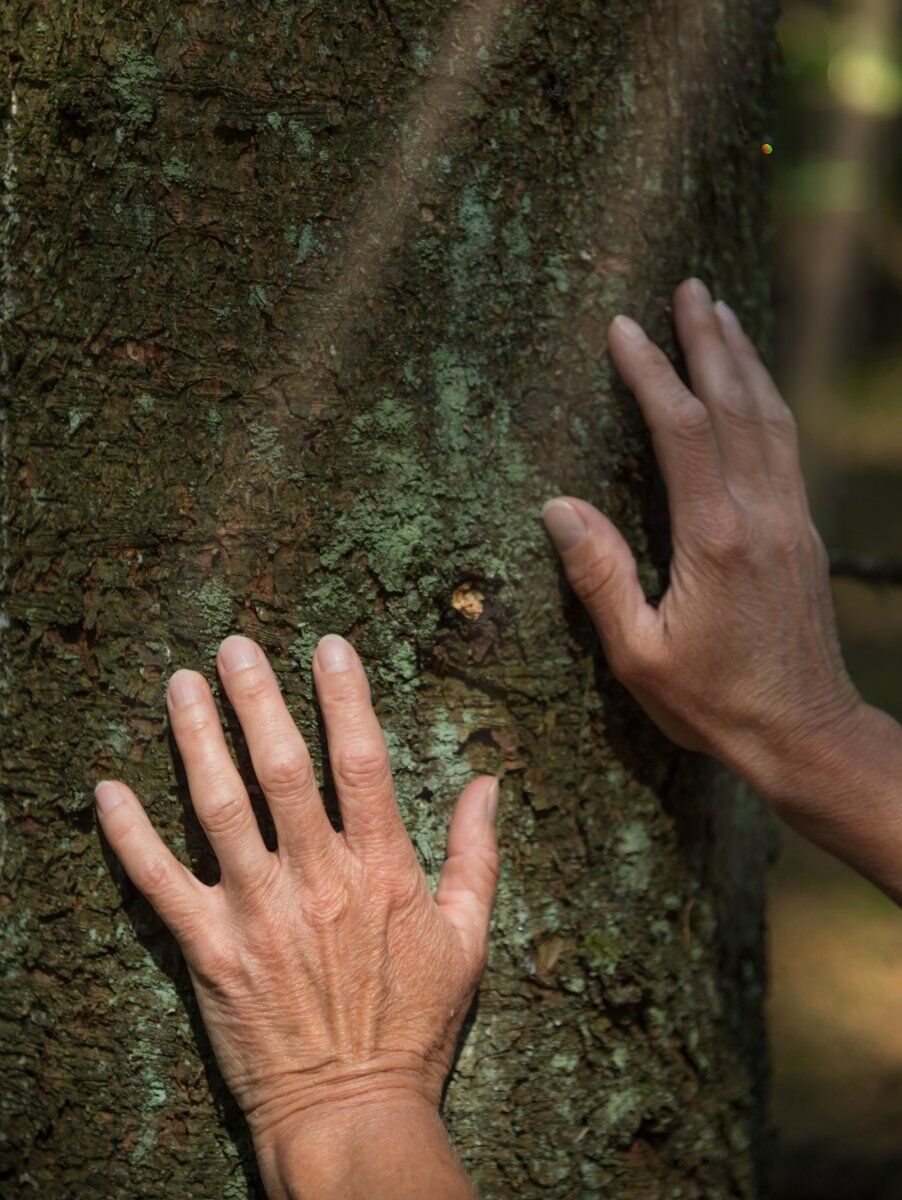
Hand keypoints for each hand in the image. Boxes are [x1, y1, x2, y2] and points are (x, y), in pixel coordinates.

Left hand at [95, 634, 498, 1198]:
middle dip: (256, 699)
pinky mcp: (210, 951)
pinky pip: (160, 883)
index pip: (361, 762)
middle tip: (234, 646)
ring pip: (218, 808)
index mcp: (381, 871)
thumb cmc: (415, 1027)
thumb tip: (488, 783)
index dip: (345, 697)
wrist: (353, 1113)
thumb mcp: (468, 940)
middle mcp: (316, 880)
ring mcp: (257, 914)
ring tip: (179, 684)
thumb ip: (477, 856)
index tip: (327, 647)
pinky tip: (107, 789)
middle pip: (280, 770)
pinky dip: (129, 835)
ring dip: (196, 740)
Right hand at [542, 278, 901, 899]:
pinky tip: (756, 384)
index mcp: (716, 539)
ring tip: (720, 311)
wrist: (806, 732)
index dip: (652, 373)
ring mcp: (791, 520)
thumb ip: (601, 577)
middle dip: (706, 341)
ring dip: (744, 359)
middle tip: (686, 286)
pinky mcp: (804, 532)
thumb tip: (559, 505)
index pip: (684, 431)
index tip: (623, 328)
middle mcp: (761, 515)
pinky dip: (769, 400)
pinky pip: (787, 446)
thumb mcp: (639, 655)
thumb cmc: (714, 703)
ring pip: (770, 417)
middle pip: (736, 405)